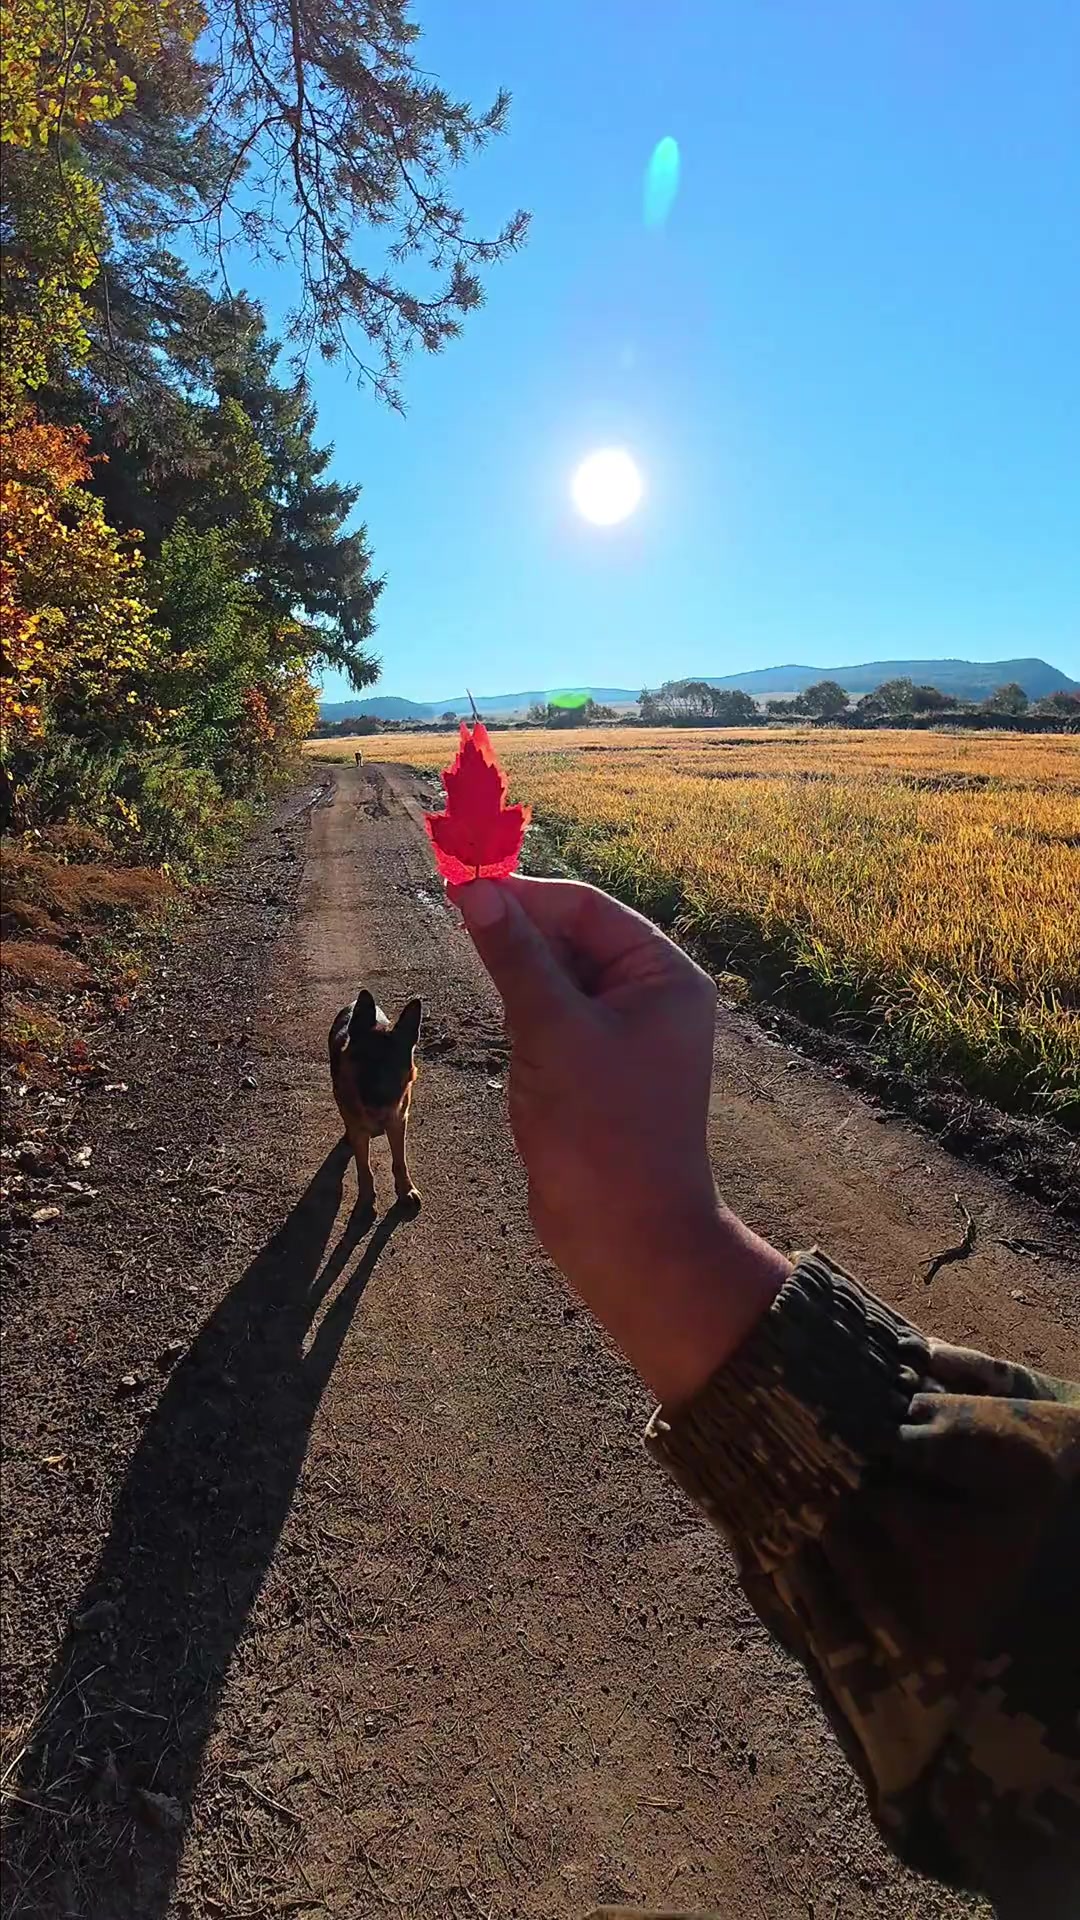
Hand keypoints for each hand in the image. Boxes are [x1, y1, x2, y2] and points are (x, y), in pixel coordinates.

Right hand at [451, 876, 788, 1404]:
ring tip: (494, 999)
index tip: (463, 887)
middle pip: (575, 939)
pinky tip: (511, 1041)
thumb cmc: (601, 1132)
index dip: (527, 895)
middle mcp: (653, 999)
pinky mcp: (599, 1072)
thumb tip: (477, 890)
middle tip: (457, 925)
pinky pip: (557, 1022)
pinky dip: (527, 1019)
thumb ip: (514, 956)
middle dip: (521, 935)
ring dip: (521, 980)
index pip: (589, 908)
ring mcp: (627, 1037)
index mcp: (664, 977)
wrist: (627, 1237)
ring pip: (559, 980)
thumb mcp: (550, 1030)